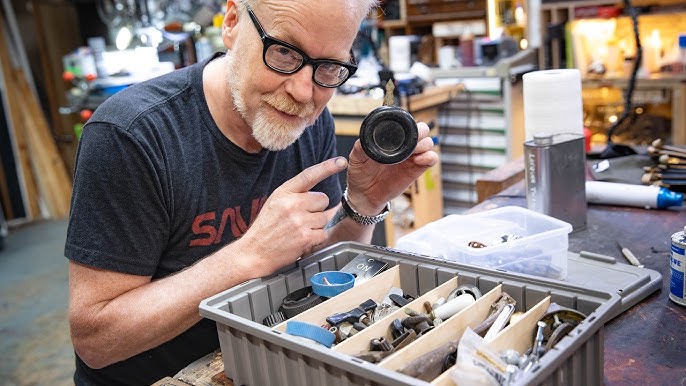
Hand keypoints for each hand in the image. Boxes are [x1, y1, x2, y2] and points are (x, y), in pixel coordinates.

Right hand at [235, 157, 347, 276]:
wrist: (254, 252)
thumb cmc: (266, 228)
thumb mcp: (275, 202)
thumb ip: (295, 195)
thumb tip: (318, 195)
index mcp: (284, 192)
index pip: (309, 175)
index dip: (327, 167)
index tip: (341, 162)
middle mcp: (292, 204)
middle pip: (323, 199)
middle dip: (317, 208)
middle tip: (302, 217)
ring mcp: (299, 221)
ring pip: (324, 218)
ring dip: (316, 225)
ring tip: (299, 230)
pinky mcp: (305, 237)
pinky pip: (323, 233)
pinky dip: (316, 238)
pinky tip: (302, 240)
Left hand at [346, 121, 437, 213]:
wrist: (364, 194)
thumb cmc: (360, 174)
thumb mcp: (356, 158)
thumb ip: (361, 147)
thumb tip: (365, 138)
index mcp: (390, 139)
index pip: (405, 124)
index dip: (408, 123)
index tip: (401, 130)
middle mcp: (403, 146)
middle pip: (422, 130)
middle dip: (420, 131)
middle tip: (411, 141)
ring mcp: (411, 157)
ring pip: (428, 143)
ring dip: (424, 144)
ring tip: (413, 153)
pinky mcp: (416, 170)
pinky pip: (431, 159)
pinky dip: (430, 157)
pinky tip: (418, 160)